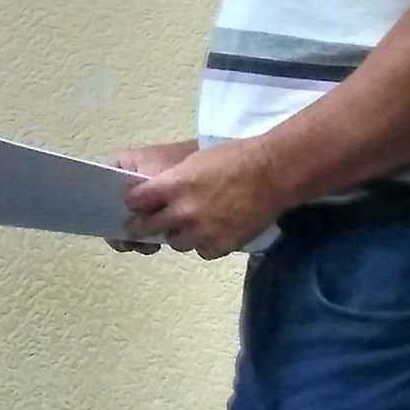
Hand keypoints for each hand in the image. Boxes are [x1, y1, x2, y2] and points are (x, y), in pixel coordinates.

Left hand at [122, 139, 283, 258]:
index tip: (137, 204)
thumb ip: (171, 181)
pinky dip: (206, 243)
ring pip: (176, 243)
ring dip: (180, 234)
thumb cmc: (234, 158)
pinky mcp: (221, 246)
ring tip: (194, 222)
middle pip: (147, 228)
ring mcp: (202, 232)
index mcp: (174, 185)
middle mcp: (184, 212)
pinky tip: (216, 229)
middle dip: (143, 226)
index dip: (135, 203)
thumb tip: (155, 194)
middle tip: (143, 226)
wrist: (274, 173)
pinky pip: (203, 251)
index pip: (136, 201)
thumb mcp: (194, 162)